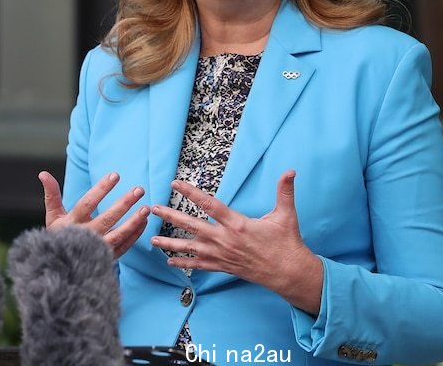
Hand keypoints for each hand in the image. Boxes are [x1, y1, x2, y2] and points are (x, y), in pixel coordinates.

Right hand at [39, 170, 149, 257]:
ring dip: (134, 222)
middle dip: (124, 203)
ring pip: (119, 235)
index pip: (88, 203)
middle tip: (139, 190)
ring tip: (146, 208)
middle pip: (107, 218)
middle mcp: (85, 236)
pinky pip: (124, 245)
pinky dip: (135, 234)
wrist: (60, 267)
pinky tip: (144, 221)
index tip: (116, 175)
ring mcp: (97, 249)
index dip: (101, 189)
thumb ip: (51, 194)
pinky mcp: (107, 258)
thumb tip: (43, 173)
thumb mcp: (53, 216)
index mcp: (71, 223)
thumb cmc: (58, 236)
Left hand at [150, 170, 321, 314]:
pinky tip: (169, 260)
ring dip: (170, 243)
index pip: (209, 205)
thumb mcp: (286, 215)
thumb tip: (290, 171)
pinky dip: (184, 263)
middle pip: (192, 226)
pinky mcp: (224, 267)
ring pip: (190, 248)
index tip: (175, 184)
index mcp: (237, 224)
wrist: (288, 272)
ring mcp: (222, 255)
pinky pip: (199, 265)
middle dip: (171, 216)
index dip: (191, 193)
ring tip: (152, 240)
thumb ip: (285, 191)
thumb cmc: (286, 243)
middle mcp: (225, 240)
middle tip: (154, 209)